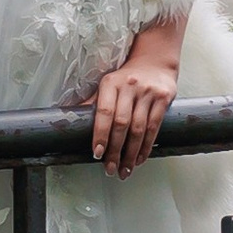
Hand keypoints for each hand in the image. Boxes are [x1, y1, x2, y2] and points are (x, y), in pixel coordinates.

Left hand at [87, 46, 178, 177]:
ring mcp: (147, 92)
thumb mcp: (108, 84)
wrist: (155, 61)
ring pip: (139, 129)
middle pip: (121, 124)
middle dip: (115, 150)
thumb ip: (94, 102)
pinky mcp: (163, 98)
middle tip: (110, 169)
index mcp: (110, 83)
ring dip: (131, 153)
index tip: (97, 154)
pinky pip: (154, 127)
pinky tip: (140, 158)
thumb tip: (70, 120)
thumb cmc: (127, 78)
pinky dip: (146, 146)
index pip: (104, 112)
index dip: (100, 134)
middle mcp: (129, 86)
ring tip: (125, 170)